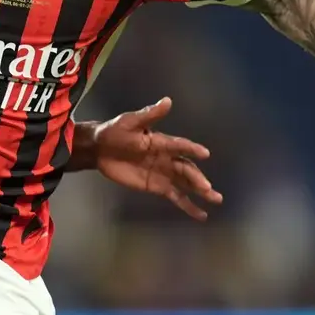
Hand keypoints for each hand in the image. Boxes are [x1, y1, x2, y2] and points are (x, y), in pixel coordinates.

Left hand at [89, 97, 219, 220]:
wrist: (99, 149)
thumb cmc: (115, 132)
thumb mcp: (130, 121)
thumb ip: (149, 115)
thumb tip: (167, 100)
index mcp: (161, 142)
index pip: (180, 146)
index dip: (191, 149)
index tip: (205, 153)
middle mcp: (167, 158)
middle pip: (186, 169)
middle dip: (198, 179)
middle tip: (208, 189)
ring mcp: (163, 174)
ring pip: (185, 184)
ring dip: (200, 192)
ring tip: (216, 199)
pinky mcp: (156, 186)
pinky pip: (175, 196)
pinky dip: (188, 205)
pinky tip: (200, 214)